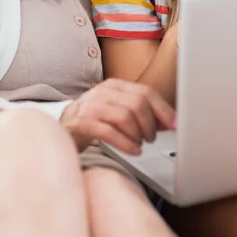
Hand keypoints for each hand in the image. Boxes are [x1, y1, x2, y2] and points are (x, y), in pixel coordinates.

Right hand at [60, 78, 174, 153]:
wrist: (61, 129)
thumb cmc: (94, 121)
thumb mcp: (119, 112)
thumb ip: (143, 113)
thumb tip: (171, 121)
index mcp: (115, 86)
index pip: (145, 92)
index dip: (163, 109)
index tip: (175, 124)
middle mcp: (102, 92)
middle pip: (137, 103)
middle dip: (150, 124)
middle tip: (151, 137)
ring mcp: (90, 106)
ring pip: (125, 116)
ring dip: (138, 134)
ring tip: (140, 143)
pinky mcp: (80, 122)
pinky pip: (109, 132)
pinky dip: (126, 143)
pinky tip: (134, 150)